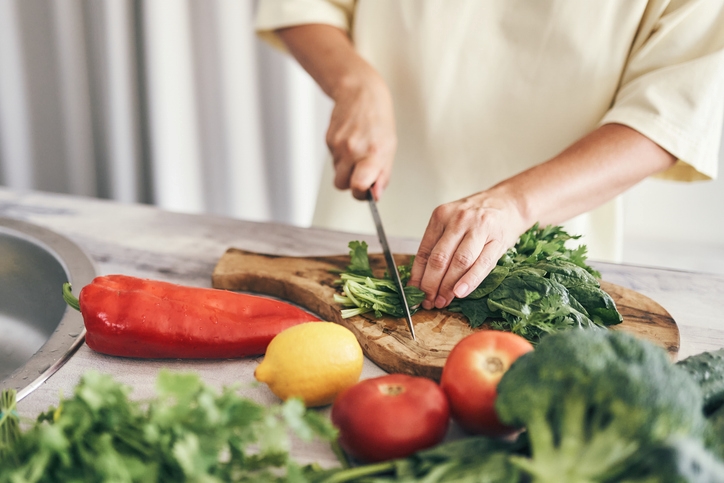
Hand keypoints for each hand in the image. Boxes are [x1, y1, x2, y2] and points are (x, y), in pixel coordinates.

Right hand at [327, 69, 396, 199]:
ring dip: (346, 168)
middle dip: (350, 183)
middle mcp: (353, 150)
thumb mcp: (389, 148)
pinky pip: (333, 159)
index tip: (366, 191)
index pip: (359, 186)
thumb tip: (376, 195)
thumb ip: (382, 175)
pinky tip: (350, 141)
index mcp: (372, 154)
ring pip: (337, 172)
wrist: (360, 93)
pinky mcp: (328, 140)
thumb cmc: (378, 120)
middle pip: (342, 185)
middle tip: (361, 173)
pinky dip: (341, 155)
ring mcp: (338, 145)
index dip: (361, 194)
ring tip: (357, 151)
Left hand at [408, 190, 527, 309]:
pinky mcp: (498, 239)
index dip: (418, 276)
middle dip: (431, 285)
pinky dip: (470, 281)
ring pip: (459, 262)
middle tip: (428, 301)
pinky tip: (460, 292)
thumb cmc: (477, 217)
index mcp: (441, 216)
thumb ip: (438, 245)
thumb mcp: (451, 223)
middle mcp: (458, 220)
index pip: (424, 251)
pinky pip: (482, 264)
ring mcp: (479, 228)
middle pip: (440, 258)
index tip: (415, 293)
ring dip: (448, 286)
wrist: (509, 202)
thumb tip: (422, 279)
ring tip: (442, 301)